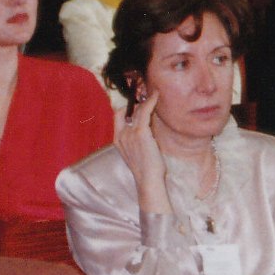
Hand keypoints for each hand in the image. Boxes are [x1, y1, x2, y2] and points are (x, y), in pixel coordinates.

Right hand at [116, 86, 167, 212]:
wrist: (148, 181)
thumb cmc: (147, 170)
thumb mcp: (139, 153)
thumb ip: (139, 140)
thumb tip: (147, 130)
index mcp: (118, 141)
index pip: (117, 117)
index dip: (126, 107)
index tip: (136, 102)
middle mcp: (121, 135)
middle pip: (127, 111)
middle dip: (137, 102)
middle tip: (146, 93)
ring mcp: (129, 134)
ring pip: (138, 111)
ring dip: (147, 101)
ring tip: (155, 94)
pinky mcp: (140, 133)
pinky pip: (145, 112)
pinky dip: (151, 102)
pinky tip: (157, 96)